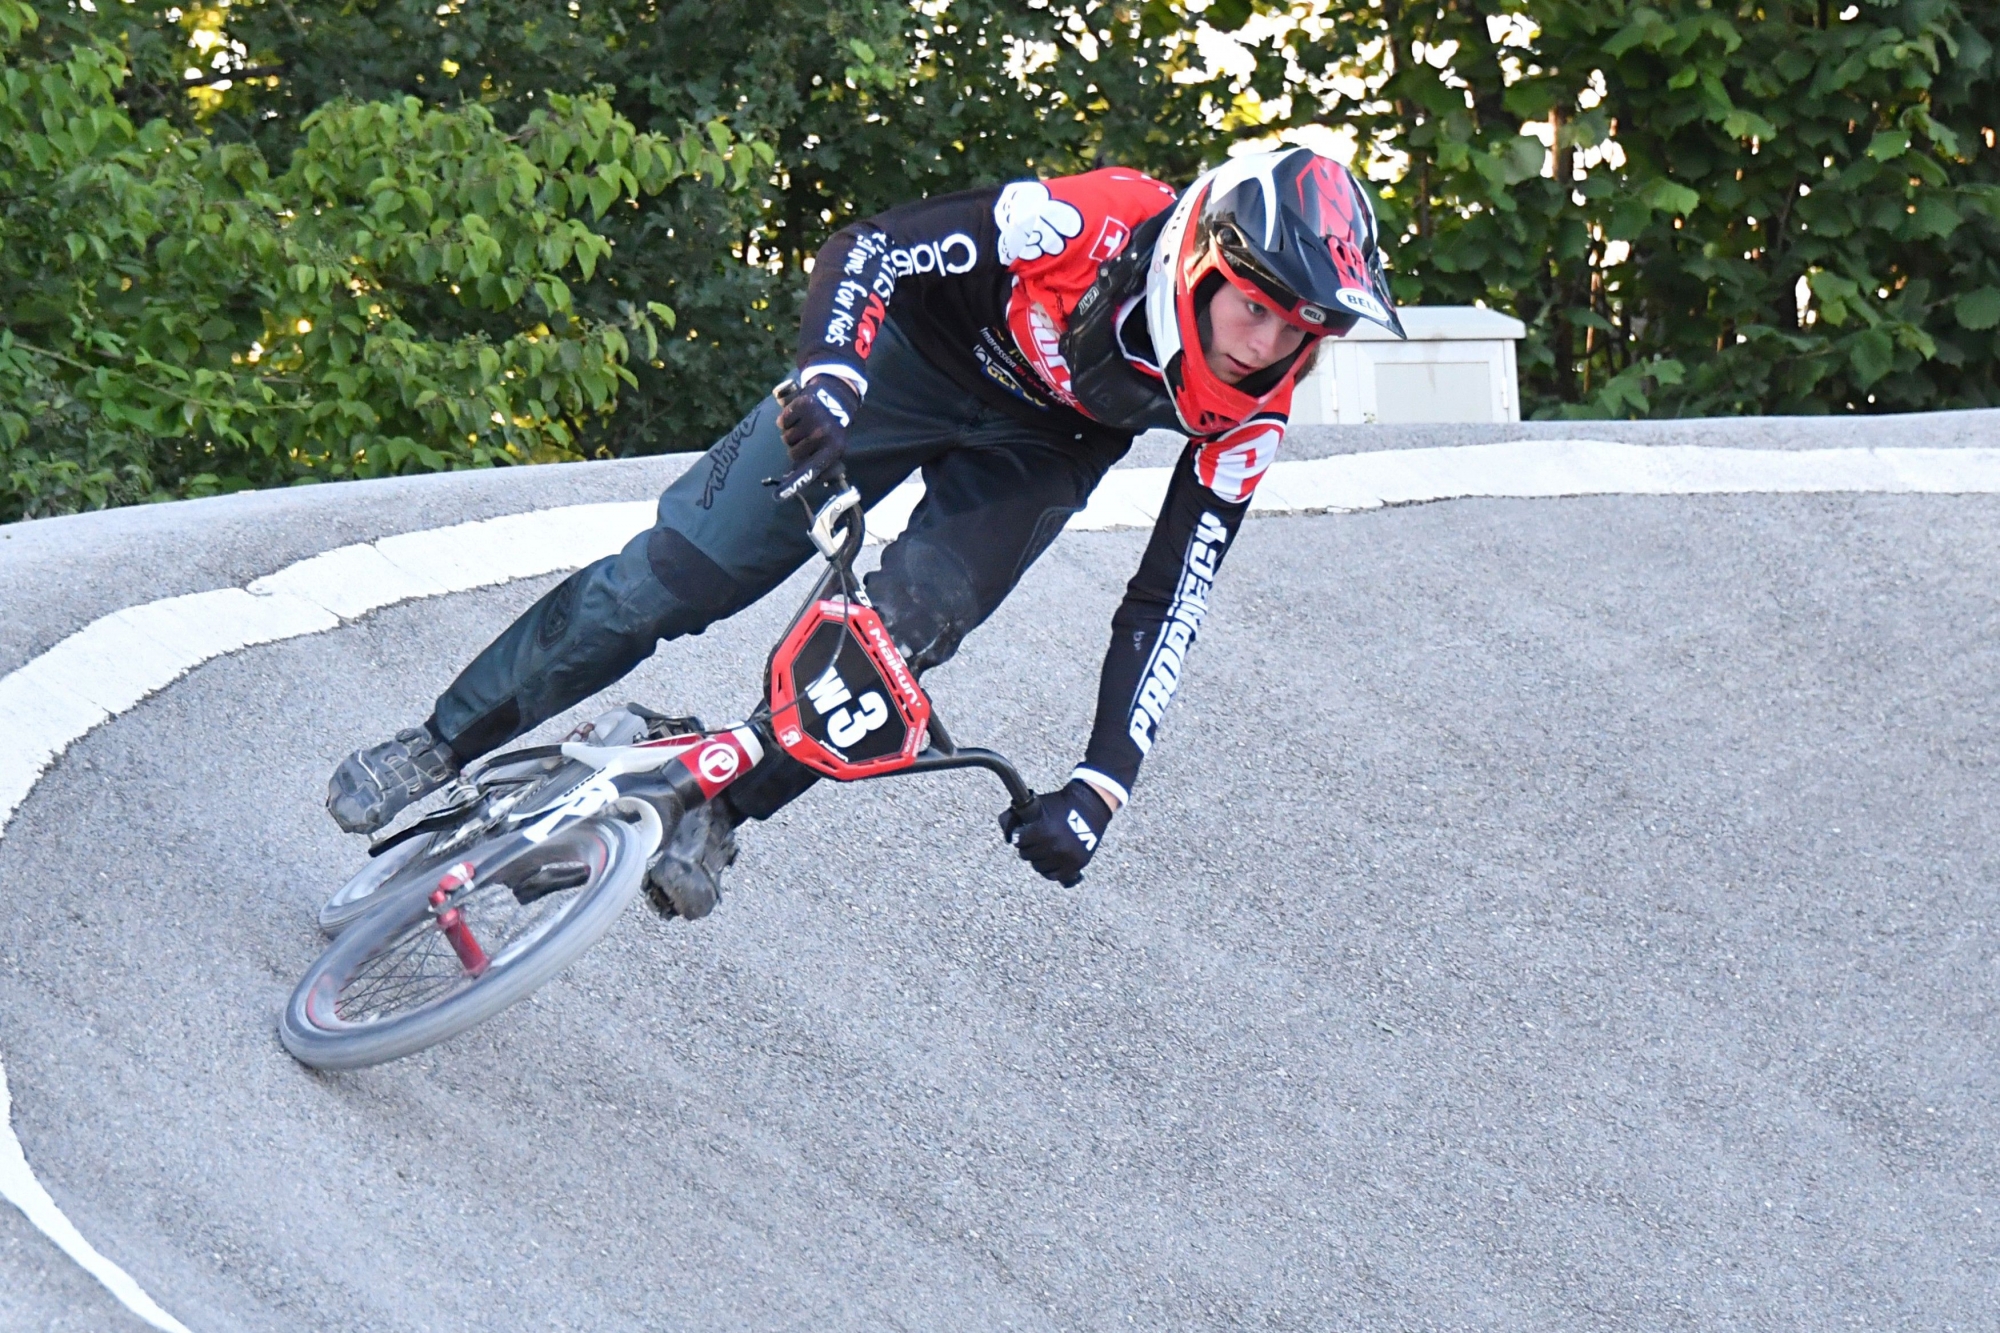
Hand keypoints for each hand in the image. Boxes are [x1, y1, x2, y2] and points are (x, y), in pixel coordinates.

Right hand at [772, 375, 860, 501]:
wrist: (836, 397)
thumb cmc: (833, 429)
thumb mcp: (833, 448)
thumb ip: (819, 466)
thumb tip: (796, 479)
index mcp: (833, 449)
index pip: (810, 470)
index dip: (793, 484)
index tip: (778, 497)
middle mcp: (823, 435)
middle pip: (793, 453)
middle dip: (796, 448)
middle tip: (808, 438)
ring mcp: (812, 419)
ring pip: (786, 438)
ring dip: (792, 434)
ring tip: (806, 425)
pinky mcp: (801, 405)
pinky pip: (782, 422)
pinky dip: (787, 420)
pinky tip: (799, 415)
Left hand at [998, 779, 1112, 886]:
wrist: (1090, 806)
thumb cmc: (1061, 803)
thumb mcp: (1039, 804)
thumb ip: (1019, 815)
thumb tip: (1005, 829)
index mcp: (1043, 830)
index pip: (1019, 841)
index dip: (1020, 836)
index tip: (1022, 835)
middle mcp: (1054, 846)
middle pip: (1027, 855)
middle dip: (1028, 847)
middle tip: (1033, 842)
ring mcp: (1065, 857)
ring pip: (1038, 867)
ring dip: (1038, 859)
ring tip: (1042, 850)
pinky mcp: (1076, 865)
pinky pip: (1053, 875)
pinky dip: (1050, 869)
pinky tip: (1050, 860)